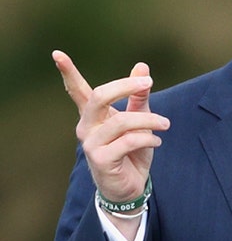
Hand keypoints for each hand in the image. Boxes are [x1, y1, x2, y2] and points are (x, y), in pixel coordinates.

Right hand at [54, 50, 170, 207]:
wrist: (130, 187)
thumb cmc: (132, 152)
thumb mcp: (139, 120)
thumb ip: (139, 97)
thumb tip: (142, 67)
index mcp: (93, 115)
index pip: (77, 91)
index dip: (67, 72)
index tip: (57, 53)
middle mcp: (86, 127)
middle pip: (99, 97)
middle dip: (125, 86)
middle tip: (149, 82)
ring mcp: (91, 144)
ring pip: (120, 121)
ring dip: (149, 119)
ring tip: (165, 124)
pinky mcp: (101, 159)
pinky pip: (128, 141)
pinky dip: (148, 138)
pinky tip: (157, 141)